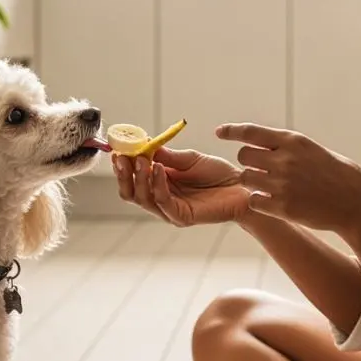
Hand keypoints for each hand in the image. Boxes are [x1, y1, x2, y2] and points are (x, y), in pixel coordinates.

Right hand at [112, 147, 250, 225]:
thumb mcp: (190, 159)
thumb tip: (144, 143)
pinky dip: (157, 184)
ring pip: (142, 198)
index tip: (118, 148)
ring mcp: (169, 210)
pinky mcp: (180, 217)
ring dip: (139, 177)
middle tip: (123, 156)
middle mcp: (161, 198)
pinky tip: (159, 168)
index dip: (123, 164)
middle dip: (124, 174)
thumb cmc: (218, 174)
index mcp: (160, 183)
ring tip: (141, 159)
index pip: (132, 177)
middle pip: (130, 191)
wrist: (242, 187)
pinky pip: (163, 201)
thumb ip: (167, 155)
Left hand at [216, 123, 360, 239]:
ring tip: (267, 187)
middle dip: (248, 162)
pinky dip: (258, 201)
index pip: (251, 132)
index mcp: (294, 141)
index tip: (220, 132)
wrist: (356, 204)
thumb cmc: (339, 175)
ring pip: (245, 179)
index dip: (232, 131)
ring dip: (251, 182)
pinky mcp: (282, 207)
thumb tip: (265, 144)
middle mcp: (285, 160)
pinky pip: (253, 200)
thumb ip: (289, 147)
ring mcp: (282, 184)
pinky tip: (271, 202)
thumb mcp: (315, 150)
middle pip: (244, 156)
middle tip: (260, 169)